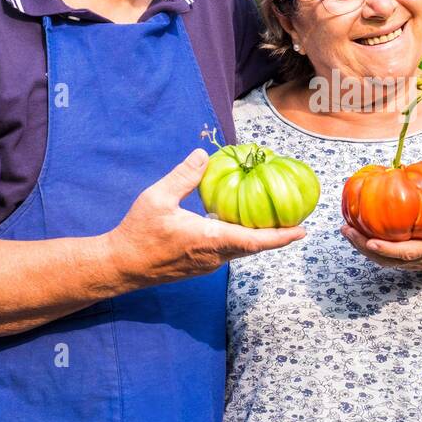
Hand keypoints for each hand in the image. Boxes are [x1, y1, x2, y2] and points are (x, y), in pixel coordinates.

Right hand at [106, 148, 304, 286]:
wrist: (120, 266)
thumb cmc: (137, 233)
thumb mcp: (157, 198)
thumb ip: (183, 176)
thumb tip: (203, 155)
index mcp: (208, 240)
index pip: (253, 241)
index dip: (279, 237)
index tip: (301, 231)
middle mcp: (213, 256)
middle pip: (253, 246)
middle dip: (277, 235)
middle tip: (297, 220)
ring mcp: (207, 264)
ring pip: (241, 249)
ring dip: (259, 236)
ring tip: (275, 218)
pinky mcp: (200, 265)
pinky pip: (228, 251)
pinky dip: (241, 238)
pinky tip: (240, 222)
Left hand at [340, 181, 421, 280]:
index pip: (407, 253)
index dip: (389, 249)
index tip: (372, 241)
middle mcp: (416, 259)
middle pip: (385, 258)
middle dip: (364, 246)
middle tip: (347, 229)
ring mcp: (407, 261)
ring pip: (379, 258)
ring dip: (360, 245)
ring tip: (345, 228)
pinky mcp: (402, 258)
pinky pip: (380, 253)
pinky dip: (365, 243)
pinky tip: (354, 228)